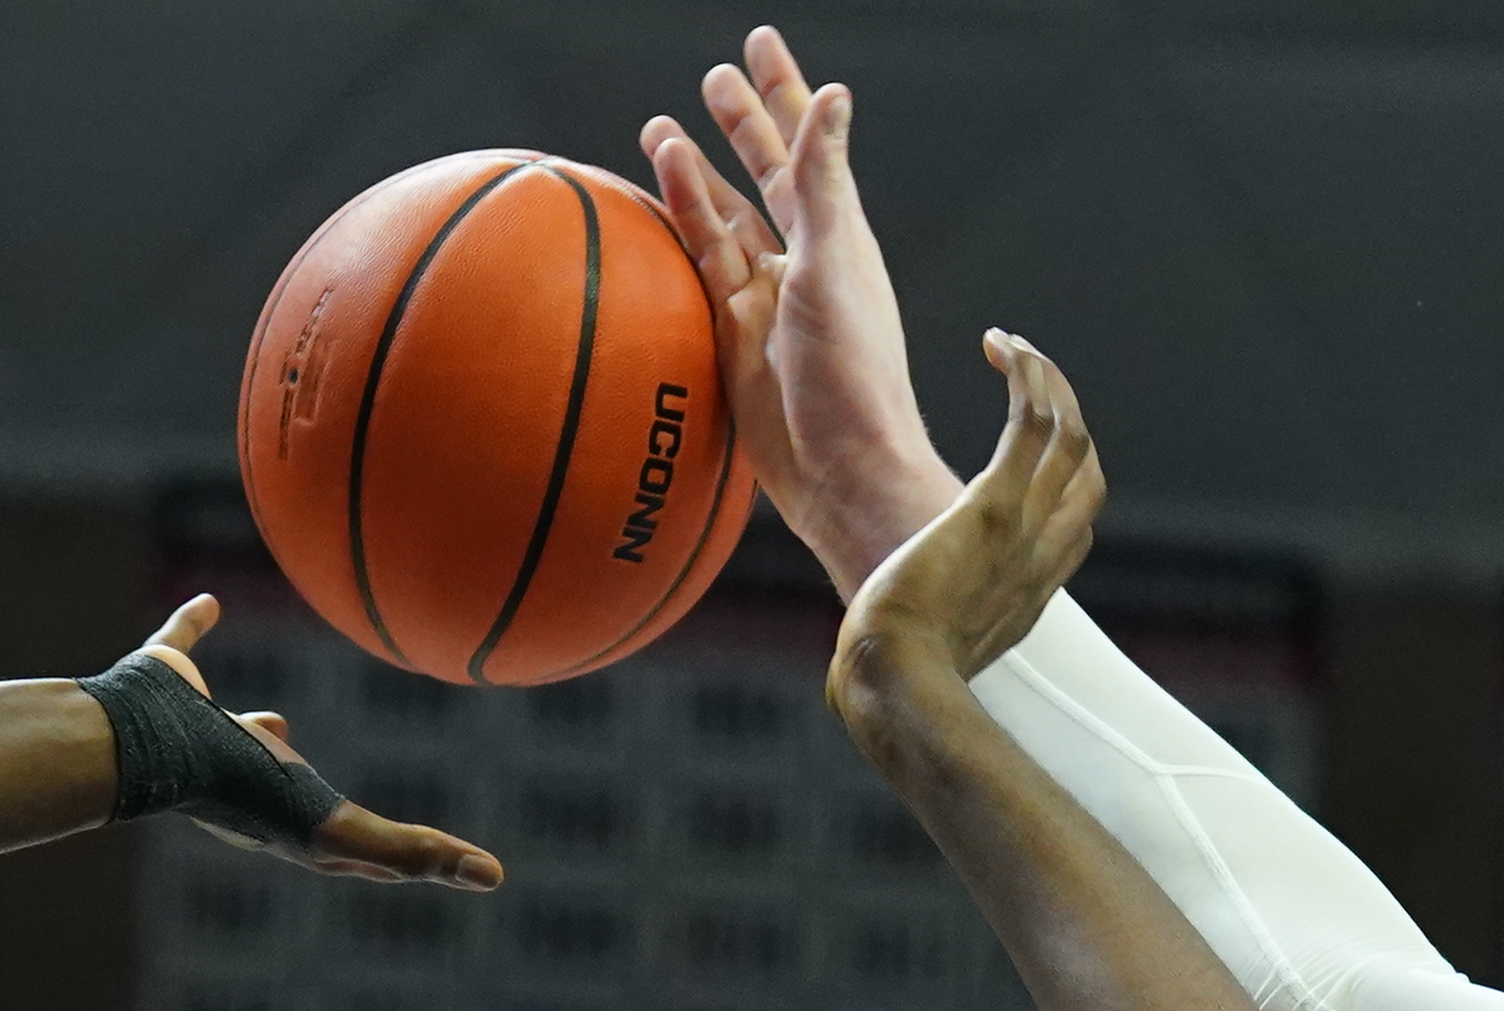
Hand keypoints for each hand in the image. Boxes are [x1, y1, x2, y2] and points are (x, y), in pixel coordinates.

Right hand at [133, 597, 502, 888]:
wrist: (147, 745)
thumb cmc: (242, 791)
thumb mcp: (342, 833)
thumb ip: (413, 852)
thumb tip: (495, 878)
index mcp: (284, 817)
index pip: (346, 844)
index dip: (378, 854)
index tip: (406, 858)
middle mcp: (243, 780)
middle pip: (292, 794)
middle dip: (314, 798)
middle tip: (338, 797)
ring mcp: (198, 732)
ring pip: (239, 734)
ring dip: (260, 734)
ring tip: (280, 722)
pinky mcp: (166, 681)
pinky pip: (184, 645)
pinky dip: (196, 626)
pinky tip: (211, 603)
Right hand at [642, 27, 962, 595]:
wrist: (841, 475)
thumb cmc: (852, 373)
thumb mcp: (834, 266)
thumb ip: (825, 180)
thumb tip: (834, 94)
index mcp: (837, 238)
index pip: (805, 146)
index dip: (783, 93)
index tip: (759, 42)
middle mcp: (802, 264)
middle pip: (764, 177)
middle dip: (739, 129)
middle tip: (711, 79)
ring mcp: (764, 303)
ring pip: (723, 224)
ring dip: (694, 178)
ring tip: (659, 132)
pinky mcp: (733, 342)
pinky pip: (699, 276)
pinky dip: (678, 237)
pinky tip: (651, 207)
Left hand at [827, 335, 1100, 716]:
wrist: (894, 681)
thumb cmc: (895, 672)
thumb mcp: (928, 643)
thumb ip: (931, 618)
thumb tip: (897, 623)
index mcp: (1032, 588)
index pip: (1077, 512)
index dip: (1061, 465)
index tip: (1021, 432)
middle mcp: (1042, 556)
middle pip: (1086, 467)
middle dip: (1062, 410)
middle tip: (1018, 371)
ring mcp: (1024, 531)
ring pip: (1069, 433)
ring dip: (1045, 379)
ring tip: (1009, 345)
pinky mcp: (992, 509)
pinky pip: (1032, 426)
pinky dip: (1027, 378)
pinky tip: (1001, 347)